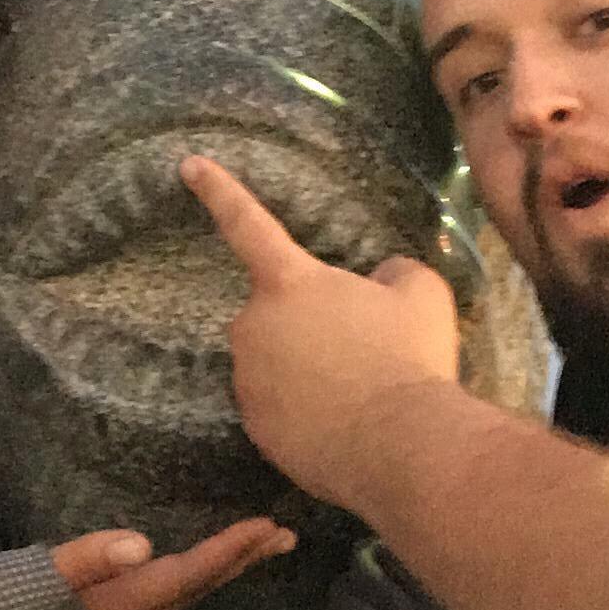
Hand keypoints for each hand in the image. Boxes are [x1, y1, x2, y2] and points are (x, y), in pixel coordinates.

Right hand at [52, 519, 294, 609]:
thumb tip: (145, 544)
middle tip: (285, 535)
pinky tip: (201, 567)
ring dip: (227, 569)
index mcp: (114, 608)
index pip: (184, 575)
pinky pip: (169, 598)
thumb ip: (83, 561)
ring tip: (260, 546)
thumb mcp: (28, 582)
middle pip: (198, 589)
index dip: (227, 551)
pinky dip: (199, 576)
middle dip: (243, 561)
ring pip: (187, 596)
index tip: (267, 527)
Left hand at [180, 155, 459, 507]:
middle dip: (306, 323)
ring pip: (273, 362)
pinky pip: (275, 407)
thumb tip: (381, 280)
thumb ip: (392, 273)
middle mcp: (253, 325)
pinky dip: (300, 411)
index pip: (248, 223)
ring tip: (356, 390)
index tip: (187, 164)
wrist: (401, 445)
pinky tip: (339, 423)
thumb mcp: (421, 292)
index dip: (219, 190)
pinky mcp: (254, 428)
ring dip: (303, 368)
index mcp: (289, 282)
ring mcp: (248, 380)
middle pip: (274, 312)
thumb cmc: (408, 356)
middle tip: (358, 348)